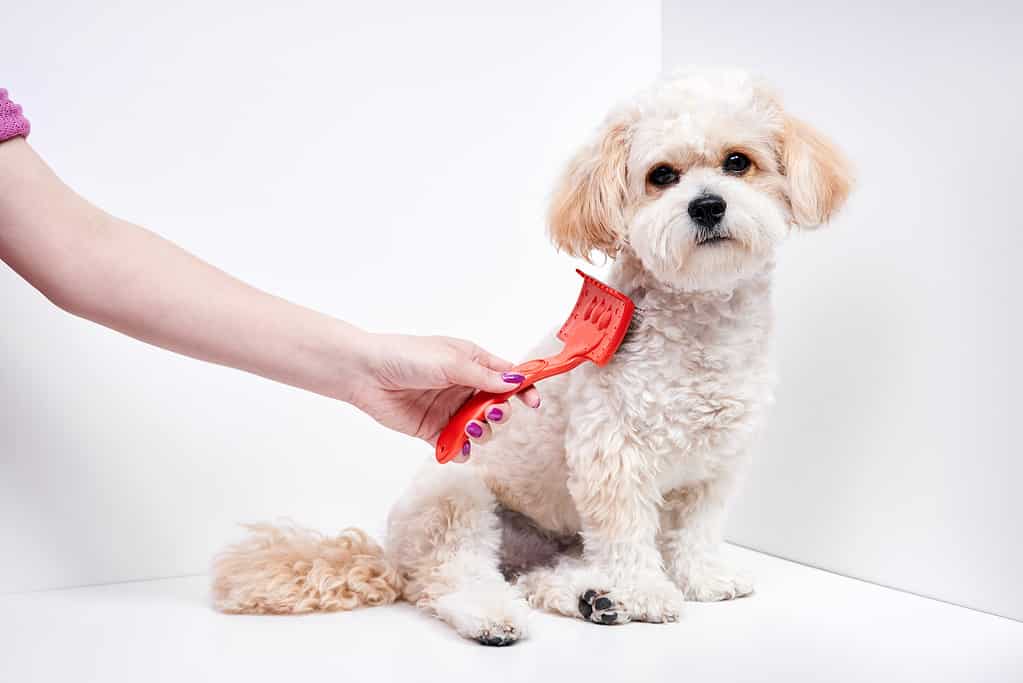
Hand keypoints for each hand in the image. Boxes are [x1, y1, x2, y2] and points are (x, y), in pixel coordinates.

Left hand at [351, 333, 540, 459]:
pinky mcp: (433, 430)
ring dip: (482, 432)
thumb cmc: (407, 357)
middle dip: (501, 413)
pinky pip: (456, 445)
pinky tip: (457, 447)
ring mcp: (450, 409)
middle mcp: (464, 387)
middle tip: (492, 413)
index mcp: (471, 362)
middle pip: (498, 406)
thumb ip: (484, 376)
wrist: (366, 374)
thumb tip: (515, 382)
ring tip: (470, 428)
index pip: (507, 376)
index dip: (523, 388)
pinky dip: (460, 449)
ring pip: (481, 428)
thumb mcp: (450, 362)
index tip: (533, 402)